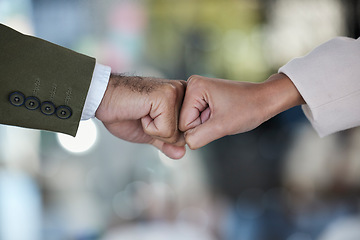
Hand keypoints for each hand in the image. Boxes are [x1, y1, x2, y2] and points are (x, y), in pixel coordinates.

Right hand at [95, 74, 185, 158]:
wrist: (102, 99)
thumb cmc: (123, 112)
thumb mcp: (149, 132)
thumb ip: (167, 142)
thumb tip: (182, 154)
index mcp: (182, 97)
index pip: (187, 133)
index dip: (166, 135)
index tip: (149, 117)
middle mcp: (183, 91)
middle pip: (183, 135)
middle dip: (161, 133)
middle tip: (145, 115)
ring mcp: (175, 92)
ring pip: (175, 134)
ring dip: (154, 130)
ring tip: (142, 113)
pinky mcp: (166, 97)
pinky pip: (166, 130)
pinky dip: (149, 128)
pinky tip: (140, 112)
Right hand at [179, 74, 303, 148]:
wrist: (266, 99)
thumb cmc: (249, 108)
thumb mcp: (222, 127)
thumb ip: (197, 137)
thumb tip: (183, 144)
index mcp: (193, 86)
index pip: (183, 123)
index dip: (201, 128)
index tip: (219, 118)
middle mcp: (191, 85)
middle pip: (185, 121)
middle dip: (203, 126)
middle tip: (221, 117)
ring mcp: (196, 91)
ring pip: (191, 122)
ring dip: (206, 125)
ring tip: (223, 115)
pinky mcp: (202, 97)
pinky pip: (197, 118)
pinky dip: (209, 122)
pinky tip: (221, 114)